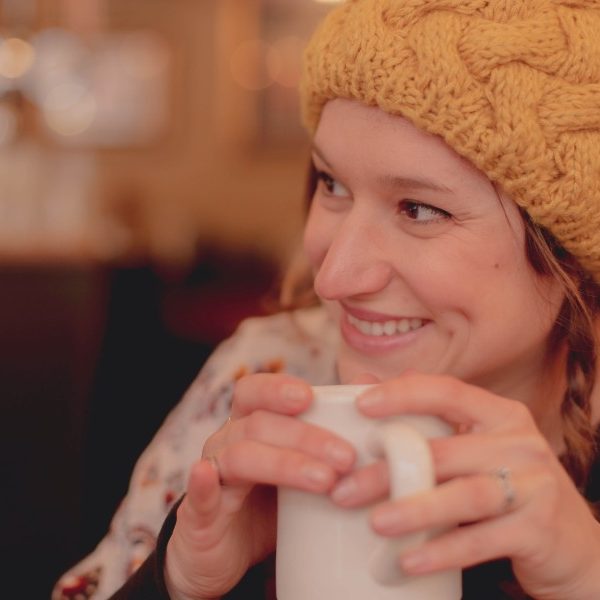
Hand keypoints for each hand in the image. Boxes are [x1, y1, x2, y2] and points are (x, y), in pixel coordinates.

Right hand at [164, 373, 356, 599]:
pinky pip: (198, 496)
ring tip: (325, 480)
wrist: (229, 556)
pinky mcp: (199, 517)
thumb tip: (371, 381)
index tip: (309, 396)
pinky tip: (207, 475)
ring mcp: (212, 476)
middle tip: (346, 456)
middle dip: (305, 436)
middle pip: (258, 424)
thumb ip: (333, 426)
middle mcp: (226, 442)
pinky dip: (202, 485)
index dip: (276, 389)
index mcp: (249, 425)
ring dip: (283, 463)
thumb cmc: (274, 503)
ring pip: (240, 456)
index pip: (254, 391)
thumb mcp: (304, 466)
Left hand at [329, 372, 599, 599]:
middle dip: (388, 470)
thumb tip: (362, 380)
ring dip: (415, 509)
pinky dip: (442, 551)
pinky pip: (482, 540)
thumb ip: (425, 417)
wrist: (574, 544)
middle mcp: (520, 441)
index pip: (447, 391)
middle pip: (444, 450)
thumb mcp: (473, 446)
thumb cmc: (507, 486)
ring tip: (376, 523)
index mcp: (499, 414)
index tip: (360, 404)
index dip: (402, 394)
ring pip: (464, 494)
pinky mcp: (540, 528)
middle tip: (344, 489)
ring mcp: (534, 484)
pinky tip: (408, 561)